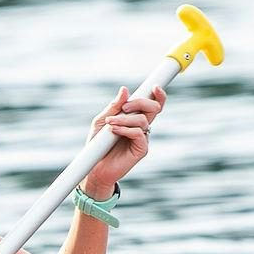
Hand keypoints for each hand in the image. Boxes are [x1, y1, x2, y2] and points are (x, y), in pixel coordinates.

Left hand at [83, 83, 160, 199]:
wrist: (95, 167)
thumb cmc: (98, 143)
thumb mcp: (103, 120)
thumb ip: (114, 106)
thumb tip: (125, 89)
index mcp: (135, 117)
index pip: (152, 104)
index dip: (158, 95)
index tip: (155, 86)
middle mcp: (142, 126)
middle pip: (153, 108)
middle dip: (140, 103)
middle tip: (125, 107)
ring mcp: (143, 138)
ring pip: (143, 120)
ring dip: (125, 119)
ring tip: (111, 124)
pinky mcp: (142, 150)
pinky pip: (139, 134)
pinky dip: (126, 130)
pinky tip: (114, 131)